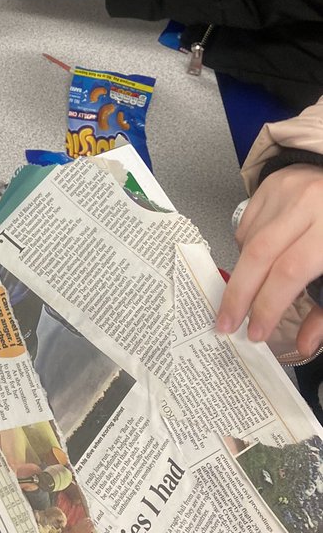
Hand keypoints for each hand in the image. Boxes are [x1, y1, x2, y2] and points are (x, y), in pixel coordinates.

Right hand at [216, 164, 322, 353]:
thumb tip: (304, 345)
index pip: (289, 272)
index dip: (268, 305)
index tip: (256, 331)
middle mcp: (306, 206)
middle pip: (259, 255)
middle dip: (239, 295)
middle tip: (226, 323)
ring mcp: (284, 192)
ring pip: (249, 241)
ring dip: (244, 275)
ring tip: (245, 296)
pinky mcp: (269, 186)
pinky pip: (246, 225)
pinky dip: (246, 250)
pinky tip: (257, 263)